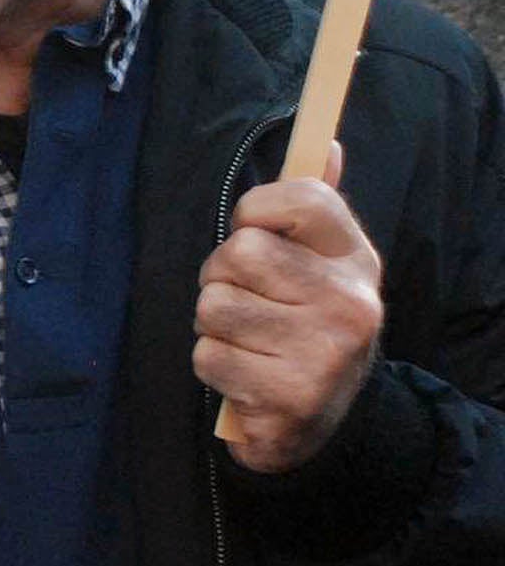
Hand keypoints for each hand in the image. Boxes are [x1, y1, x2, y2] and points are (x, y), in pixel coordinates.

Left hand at [199, 143, 382, 475]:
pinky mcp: (291, 395)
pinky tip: (247, 376)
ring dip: (215, 326)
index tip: (256, 236)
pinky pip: (208, 355)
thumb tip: (327, 144)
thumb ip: (313, 208)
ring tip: (249, 342)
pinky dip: (215, 366)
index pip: (295, 198)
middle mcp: (349, 301)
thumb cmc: (304, 327)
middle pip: (238, 253)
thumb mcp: (321, 265)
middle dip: (222, 278)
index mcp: (356, 259)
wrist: (322, 421)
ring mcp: (324, 351)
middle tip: (248, 303)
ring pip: (214, 305)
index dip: (253, 213)